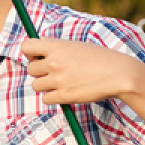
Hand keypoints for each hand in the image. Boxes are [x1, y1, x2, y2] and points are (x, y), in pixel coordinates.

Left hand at [22, 37, 143, 103]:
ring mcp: (58, 79)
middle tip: (55, 73)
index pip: (26, 46)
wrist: (119, 74)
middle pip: (30, 69)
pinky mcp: (64, 95)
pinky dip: (53, 98)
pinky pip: (46, 99)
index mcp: (57, 46)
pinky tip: (65, 93)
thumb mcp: (77, 45)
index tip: (38, 57)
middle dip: (39, 72)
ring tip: (61, 83)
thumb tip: (39, 44)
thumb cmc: (100, 58)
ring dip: (46, 86)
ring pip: (36, 85)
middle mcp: (54, 62)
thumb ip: (57, 46)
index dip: (30, 53)